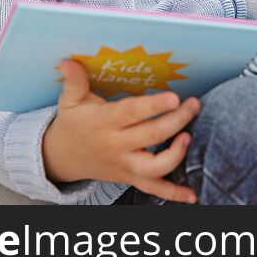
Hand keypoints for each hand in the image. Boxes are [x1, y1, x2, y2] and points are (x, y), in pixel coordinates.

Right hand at [42, 59, 200, 202]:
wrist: (63, 157)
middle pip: (152, 136)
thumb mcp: (70, 100)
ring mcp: (125, 164)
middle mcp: (117, 145)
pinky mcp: (130, 177)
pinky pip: (154, 189)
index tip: (174, 97)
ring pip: (154, 167)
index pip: (132, 113)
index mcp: (105, 122)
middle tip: (194, 105)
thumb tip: (66, 61)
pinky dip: (174, 194)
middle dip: (177, 121)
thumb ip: (74, 81)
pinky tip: (192, 195)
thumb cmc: (73, 122)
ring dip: (176, 155)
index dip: (153, 106)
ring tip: (189, 136)